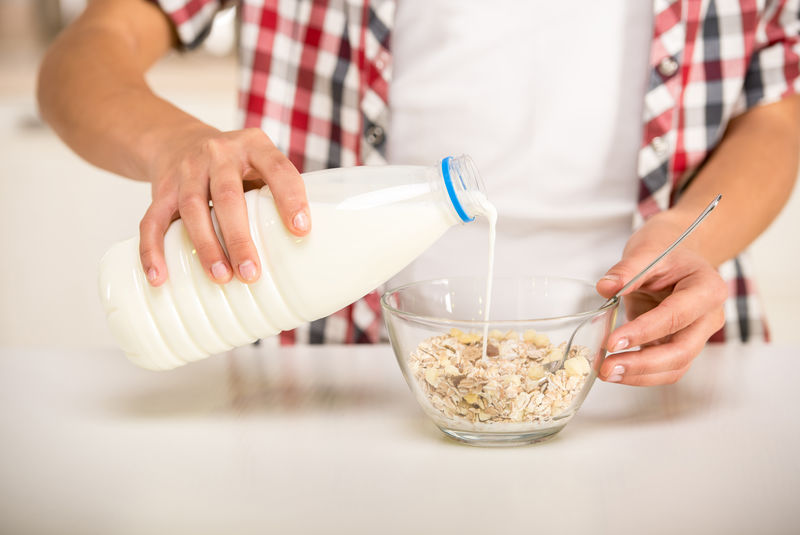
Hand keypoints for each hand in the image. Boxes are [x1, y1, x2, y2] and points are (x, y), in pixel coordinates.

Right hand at [139, 126, 309, 285]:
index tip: (301, 230)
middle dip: (240, 238)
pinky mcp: (161, 189)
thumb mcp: (259, 165)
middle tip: (252, 273)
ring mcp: (186, 170)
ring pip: (192, 209)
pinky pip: (152, 220)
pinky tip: (159, 277)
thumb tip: (302, 249)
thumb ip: (275, 195)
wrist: (178, 139)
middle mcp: (219, 153)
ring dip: (206, 247)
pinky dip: (152, 250)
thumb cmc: (235, 166)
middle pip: (228, 196)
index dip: (290, 198)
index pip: (277, 168)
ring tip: (221, 278)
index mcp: (254, 145)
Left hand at [595, 213, 726, 385]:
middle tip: (607, 367)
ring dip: (640, 375)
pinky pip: (666, 368)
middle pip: (681, 350)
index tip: (612, 342)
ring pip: (675, 366)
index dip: (643, 332)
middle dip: (642, 364)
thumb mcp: (646, 250)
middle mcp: (709, 316)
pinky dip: (641, 374)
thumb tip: (606, 287)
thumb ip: (627, 269)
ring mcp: (699, 335)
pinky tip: (616, 371)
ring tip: (605, 373)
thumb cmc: (666, 249)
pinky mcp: (682, 345)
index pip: (675, 316)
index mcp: (707, 288)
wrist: (679, 252)